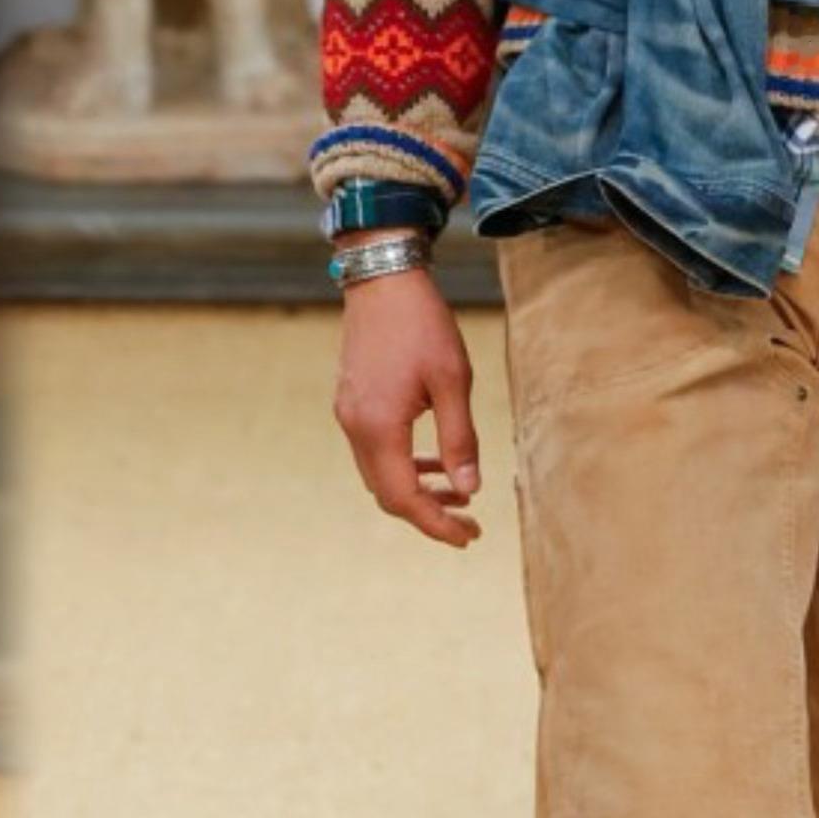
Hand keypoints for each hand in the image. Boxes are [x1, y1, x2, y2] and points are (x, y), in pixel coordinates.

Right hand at [333, 269, 484, 546]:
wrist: (382, 279)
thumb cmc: (422, 325)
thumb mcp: (453, 381)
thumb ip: (459, 439)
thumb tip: (469, 488)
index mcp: (379, 426)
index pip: (404, 497)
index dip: (436, 524)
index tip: (468, 537)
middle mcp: (355, 426)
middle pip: (386, 493)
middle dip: (427, 514)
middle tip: (470, 523)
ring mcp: (348, 415)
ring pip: (379, 474)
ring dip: (416, 490)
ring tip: (460, 494)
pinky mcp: (352, 402)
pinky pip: (374, 450)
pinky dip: (403, 466)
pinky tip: (433, 462)